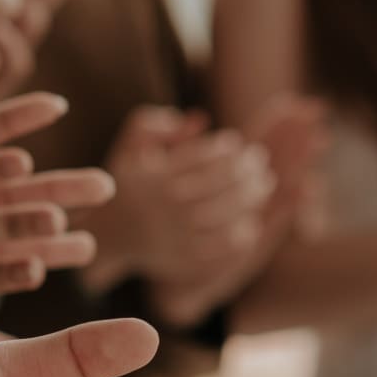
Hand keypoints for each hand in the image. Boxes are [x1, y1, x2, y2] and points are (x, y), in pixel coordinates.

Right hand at [81, 102, 323, 326]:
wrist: (111, 235)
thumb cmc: (129, 185)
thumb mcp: (129, 148)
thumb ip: (152, 124)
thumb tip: (200, 119)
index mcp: (157, 178)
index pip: (204, 156)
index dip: (227, 147)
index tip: (236, 142)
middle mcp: (169, 206)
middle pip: (224, 183)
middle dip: (249, 169)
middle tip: (261, 161)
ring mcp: (179, 234)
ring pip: (230, 213)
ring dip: (254, 195)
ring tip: (265, 184)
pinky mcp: (187, 257)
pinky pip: (227, 243)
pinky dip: (245, 228)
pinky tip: (251, 216)